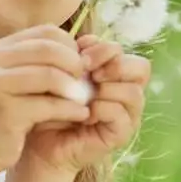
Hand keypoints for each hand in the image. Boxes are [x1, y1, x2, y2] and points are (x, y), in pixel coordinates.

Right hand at [0, 25, 92, 174]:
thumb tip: (84, 48)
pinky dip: (71, 110)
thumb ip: (42, 62)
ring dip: (75, 88)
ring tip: (84, 100)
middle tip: (86, 83)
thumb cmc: (4, 113)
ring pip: (50, 75)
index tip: (81, 66)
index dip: (70, 47)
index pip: (46, 32)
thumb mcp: (18, 80)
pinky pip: (49, 104)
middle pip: (50, 49)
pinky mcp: (5, 111)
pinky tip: (80, 115)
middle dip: (75, 65)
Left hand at [20, 35, 149, 175]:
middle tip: (88, 71)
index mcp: (115, 75)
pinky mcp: (120, 134)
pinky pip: (121, 115)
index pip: (127, 53)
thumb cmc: (51, 104)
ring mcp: (127, 115)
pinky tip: (83, 112)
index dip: (106, 48)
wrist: (40, 141)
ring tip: (85, 93)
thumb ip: (78, 56)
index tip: (80, 54)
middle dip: (113, 64)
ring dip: (107, 88)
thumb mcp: (64, 74)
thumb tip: (86, 40)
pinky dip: (102, 108)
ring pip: (133, 92)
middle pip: (141, 68)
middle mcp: (126, 93)